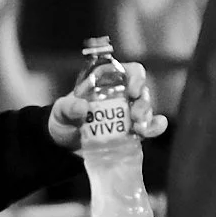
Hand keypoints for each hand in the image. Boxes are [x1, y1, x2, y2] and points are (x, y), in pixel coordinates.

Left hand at [48, 59, 166, 150]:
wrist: (63, 144)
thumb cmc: (63, 120)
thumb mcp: (61, 112)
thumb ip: (68, 108)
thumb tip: (82, 107)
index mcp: (108, 81)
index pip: (130, 71)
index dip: (136, 77)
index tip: (133, 90)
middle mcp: (122, 94)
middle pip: (142, 91)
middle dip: (143, 103)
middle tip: (135, 116)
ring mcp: (128, 113)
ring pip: (147, 109)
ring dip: (147, 117)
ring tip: (139, 129)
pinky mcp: (131, 131)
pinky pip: (149, 126)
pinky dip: (155, 127)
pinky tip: (154, 129)